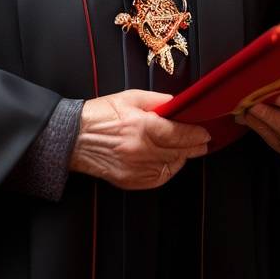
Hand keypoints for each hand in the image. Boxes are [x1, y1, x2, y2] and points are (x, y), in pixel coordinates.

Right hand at [69, 89, 209, 189]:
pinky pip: (157, 179)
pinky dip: (167, 170)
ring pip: (171, 166)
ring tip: (188, 150)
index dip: (196, 134)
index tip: (205, 132)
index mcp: (142, 126)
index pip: (179, 134)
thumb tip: (177, 103)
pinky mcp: (130, 181)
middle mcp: (142, 150)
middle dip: (195, 147)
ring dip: (183, 158)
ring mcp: (136, 168)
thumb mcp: (129, 97)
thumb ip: (157, 100)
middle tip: (204, 142)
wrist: (74, 137)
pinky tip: (170, 161)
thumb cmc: (100, 115)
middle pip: (179, 151)